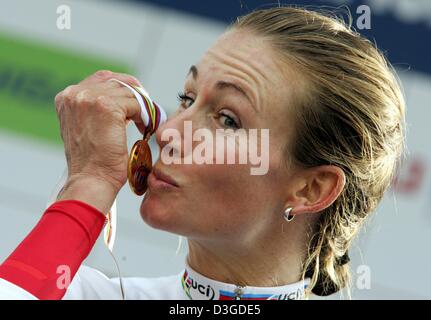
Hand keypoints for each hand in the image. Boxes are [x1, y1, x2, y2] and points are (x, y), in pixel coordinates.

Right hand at [54, 70, 144, 212]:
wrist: (92, 180)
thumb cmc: (93, 162)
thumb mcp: (86, 128)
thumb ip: (95, 109)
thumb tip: (122, 99)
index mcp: (67, 97)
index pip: (103, 77)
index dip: (124, 87)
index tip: (136, 101)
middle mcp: (74, 94)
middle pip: (117, 82)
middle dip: (136, 97)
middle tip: (147, 113)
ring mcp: (89, 98)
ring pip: (129, 93)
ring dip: (142, 108)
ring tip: (146, 125)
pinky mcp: (107, 107)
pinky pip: (136, 104)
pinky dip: (145, 116)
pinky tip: (144, 130)